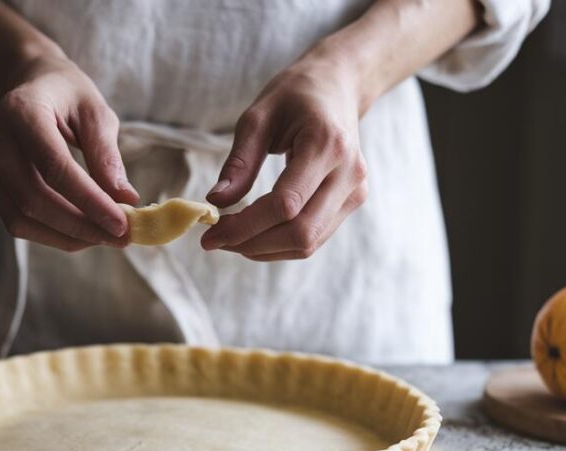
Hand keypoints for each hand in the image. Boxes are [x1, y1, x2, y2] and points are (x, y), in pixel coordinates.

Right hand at [0, 56, 139, 250]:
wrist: (31, 86)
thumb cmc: (67, 96)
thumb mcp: (95, 112)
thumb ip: (106, 155)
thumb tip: (124, 201)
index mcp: (21, 110)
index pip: (54, 167)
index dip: (89, 201)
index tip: (122, 224)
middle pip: (34, 198)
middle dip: (81, 225)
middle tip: (121, 237)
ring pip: (22, 218)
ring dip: (67, 236)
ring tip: (105, 236)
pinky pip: (18, 221)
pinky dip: (53, 234)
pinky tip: (82, 231)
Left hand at [202, 62, 367, 260]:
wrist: (338, 86)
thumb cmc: (295, 95)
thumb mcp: (258, 116)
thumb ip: (239, 162)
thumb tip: (216, 201)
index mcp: (327, 144)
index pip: (286, 204)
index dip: (245, 226)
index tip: (210, 233)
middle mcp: (349, 173)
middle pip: (301, 233)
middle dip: (253, 244)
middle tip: (216, 240)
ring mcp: (355, 190)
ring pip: (309, 243)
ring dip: (265, 249)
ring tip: (232, 238)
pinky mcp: (352, 201)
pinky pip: (315, 236)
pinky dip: (281, 243)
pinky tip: (255, 233)